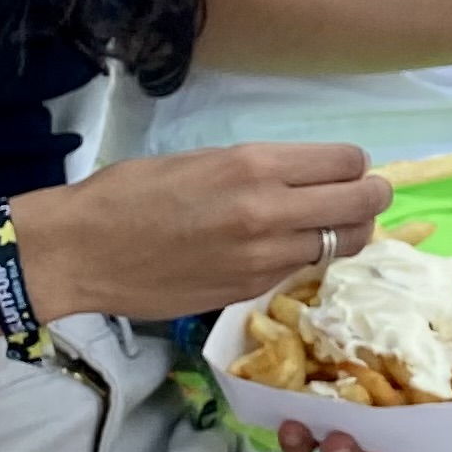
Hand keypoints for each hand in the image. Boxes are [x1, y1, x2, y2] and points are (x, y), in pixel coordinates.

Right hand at [16, 138, 390, 326]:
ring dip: (347, 233)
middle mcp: (270, 212)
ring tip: (330, 225)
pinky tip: (287, 248)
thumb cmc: (130, 193)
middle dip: (370, 197)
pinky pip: (302, 269)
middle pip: (361, 204)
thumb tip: (309, 176)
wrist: (81, 251)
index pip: (348, 162)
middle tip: (362, 196)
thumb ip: (262, 169)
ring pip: (343, 245)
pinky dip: (308, 258)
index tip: (346, 168)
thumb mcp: (204, 160)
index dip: (354, 165)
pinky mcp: (249, 291)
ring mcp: (264, 258)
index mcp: (256, 166)